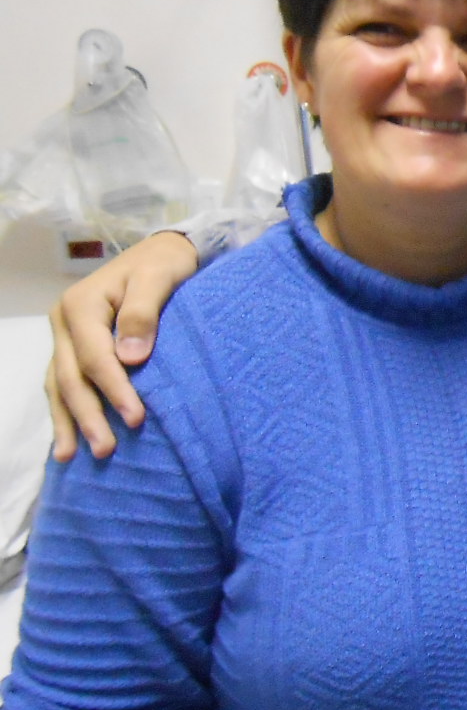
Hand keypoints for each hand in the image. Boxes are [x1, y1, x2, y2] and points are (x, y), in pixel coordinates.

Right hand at [47, 231, 198, 461]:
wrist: (162, 251)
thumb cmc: (163, 264)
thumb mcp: (158, 277)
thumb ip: (143, 313)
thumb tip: (131, 358)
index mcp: (80, 305)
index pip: (95, 357)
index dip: (114, 389)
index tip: (136, 418)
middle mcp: (64, 322)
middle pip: (70, 377)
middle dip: (87, 416)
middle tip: (106, 450)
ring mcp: (65, 336)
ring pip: (59, 384)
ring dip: (68, 421)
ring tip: (71, 457)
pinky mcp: (74, 347)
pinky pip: (63, 382)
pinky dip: (66, 409)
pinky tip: (69, 437)